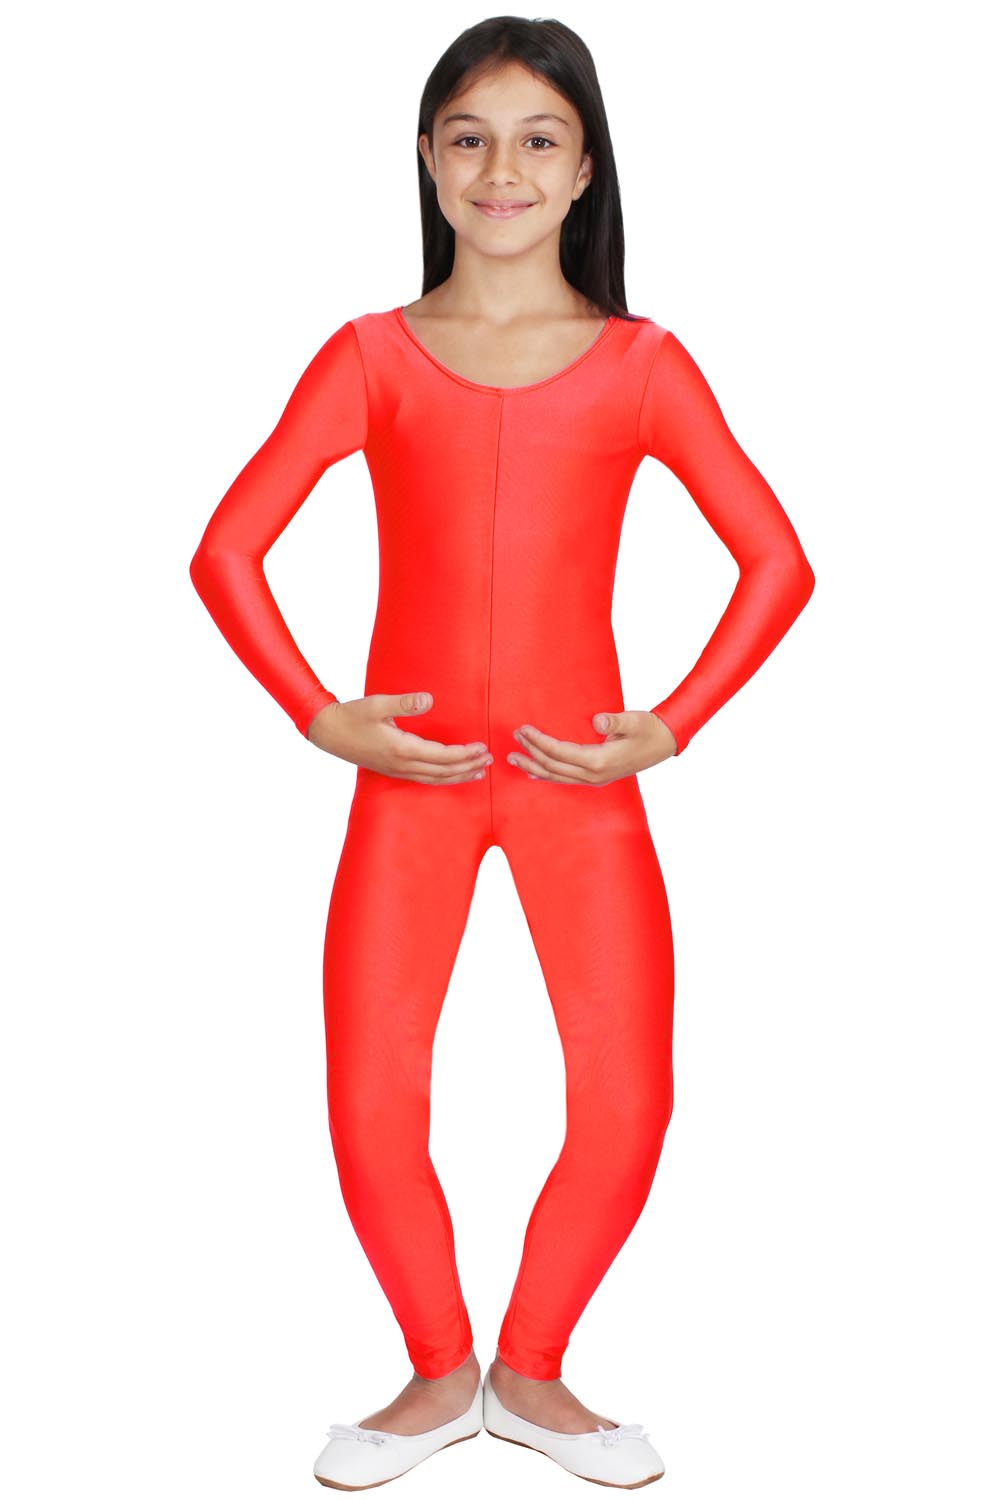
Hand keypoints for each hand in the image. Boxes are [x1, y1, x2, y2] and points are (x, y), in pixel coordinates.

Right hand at [306, 692, 493, 784]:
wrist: (329, 733)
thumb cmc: (353, 716)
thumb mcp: (377, 704)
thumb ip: (404, 702)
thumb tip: (428, 699)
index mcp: (401, 749)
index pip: (442, 756)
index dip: (464, 754)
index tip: (482, 747)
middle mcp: (402, 765)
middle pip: (444, 772)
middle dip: (468, 766)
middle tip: (490, 760)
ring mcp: (398, 771)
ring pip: (435, 779)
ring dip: (459, 776)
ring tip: (479, 772)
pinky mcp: (394, 771)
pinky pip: (425, 779)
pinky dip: (443, 778)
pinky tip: (452, 774)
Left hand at [507, 710, 676, 784]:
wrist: (665, 743)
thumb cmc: (649, 730)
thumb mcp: (635, 721)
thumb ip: (616, 721)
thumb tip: (598, 720)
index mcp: (599, 761)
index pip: (559, 752)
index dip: (539, 741)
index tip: (524, 729)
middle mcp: (593, 775)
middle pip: (553, 766)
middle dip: (530, 752)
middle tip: (513, 738)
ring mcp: (594, 779)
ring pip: (556, 776)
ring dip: (533, 766)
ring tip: (513, 758)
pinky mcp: (595, 778)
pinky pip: (565, 779)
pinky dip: (547, 775)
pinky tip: (533, 772)